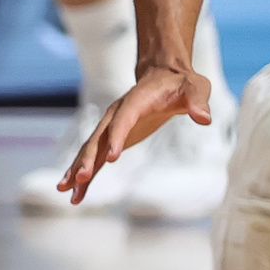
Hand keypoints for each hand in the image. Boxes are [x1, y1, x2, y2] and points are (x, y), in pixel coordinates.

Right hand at [57, 64, 210, 203]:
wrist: (166, 76)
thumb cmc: (183, 84)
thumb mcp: (196, 88)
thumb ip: (198, 102)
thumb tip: (205, 118)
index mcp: (135, 101)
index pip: (123, 120)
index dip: (117, 137)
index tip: (112, 157)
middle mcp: (117, 114)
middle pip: (99, 137)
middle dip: (88, 158)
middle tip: (79, 178)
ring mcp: (112, 127)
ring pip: (91, 150)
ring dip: (78, 169)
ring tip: (64, 189)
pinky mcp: (113, 139)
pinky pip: (96, 158)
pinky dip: (85, 173)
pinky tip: (75, 192)